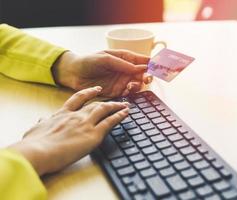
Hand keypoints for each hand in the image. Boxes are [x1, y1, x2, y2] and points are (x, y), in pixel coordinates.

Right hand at [8, 86, 128, 175]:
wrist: (38, 152)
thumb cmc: (33, 144)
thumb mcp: (35, 130)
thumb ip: (42, 123)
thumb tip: (42, 119)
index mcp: (62, 114)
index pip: (78, 99)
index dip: (88, 93)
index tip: (96, 89)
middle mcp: (76, 115)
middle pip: (95, 104)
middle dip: (107, 102)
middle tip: (116, 100)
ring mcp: (86, 124)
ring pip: (105, 110)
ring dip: (117, 107)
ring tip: (125, 106)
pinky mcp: (93, 135)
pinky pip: (110, 122)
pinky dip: (119, 116)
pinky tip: (126, 114)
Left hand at [52, 50, 152, 97]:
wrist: (73, 74)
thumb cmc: (88, 61)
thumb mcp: (105, 59)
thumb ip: (122, 64)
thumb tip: (139, 68)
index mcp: (124, 58)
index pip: (141, 59)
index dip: (151, 62)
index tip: (159, 65)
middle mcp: (125, 70)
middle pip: (142, 74)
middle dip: (147, 76)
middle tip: (147, 78)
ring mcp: (121, 81)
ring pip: (137, 85)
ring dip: (138, 85)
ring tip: (132, 85)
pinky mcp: (116, 92)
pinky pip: (128, 94)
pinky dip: (131, 94)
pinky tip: (127, 92)